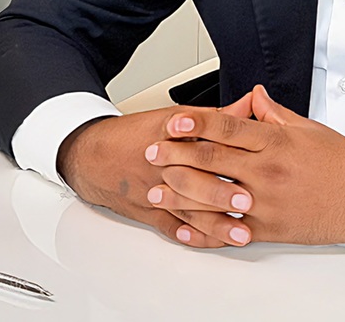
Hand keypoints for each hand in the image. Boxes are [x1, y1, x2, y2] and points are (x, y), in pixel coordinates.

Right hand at [57, 107, 242, 248]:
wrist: (94, 155)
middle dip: (221, 193)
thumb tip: (250, 104)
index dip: (226, 155)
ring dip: (214, 223)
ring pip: (186, 209)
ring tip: (239, 233)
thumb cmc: (137, 134)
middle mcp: (163, 165)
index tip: (250, 166)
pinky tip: (208, 240)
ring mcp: (155, 191)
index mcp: (172, 137)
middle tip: (248, 202)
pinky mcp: (148, 211)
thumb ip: (216, 116)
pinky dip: (189, 235)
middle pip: (193, 180)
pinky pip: (170, 226)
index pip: (201, 144)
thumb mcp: (176, 116)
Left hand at [145, 85, 344, 247]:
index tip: (174, 122)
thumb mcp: (307, 127)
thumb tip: (253, 96)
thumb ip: (274, 112)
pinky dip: (203, 231)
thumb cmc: (341, 161)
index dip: (196, 124)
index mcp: (276, 141)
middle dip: (177, 155)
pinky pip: (229, 231)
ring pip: (213, 197)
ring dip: (180, 193)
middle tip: (153, 151)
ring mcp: (267, 201)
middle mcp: (268, 170)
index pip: (227, 128)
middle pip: (212, 160)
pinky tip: (185, 228)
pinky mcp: (270, 228)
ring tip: (157, 189)